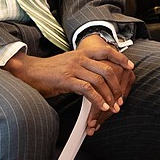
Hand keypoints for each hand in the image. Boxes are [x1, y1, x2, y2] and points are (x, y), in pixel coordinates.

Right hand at [4, 35, 134, 132]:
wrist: (29, 72)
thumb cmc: (49, 71)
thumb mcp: (69, 64)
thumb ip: (83, 68)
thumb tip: (98, 79)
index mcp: (81, 53)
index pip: (105, 51)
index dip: (120, 58)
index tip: (130, 66)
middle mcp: (79, 58)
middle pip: (107, 69)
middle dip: (117, 86)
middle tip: (121, 98)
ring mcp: (73, 68)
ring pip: (99, 81)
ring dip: (109, 96)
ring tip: (113, 107)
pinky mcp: (67, 80)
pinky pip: (88, 90)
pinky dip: (97, 99)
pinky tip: (102, 107)